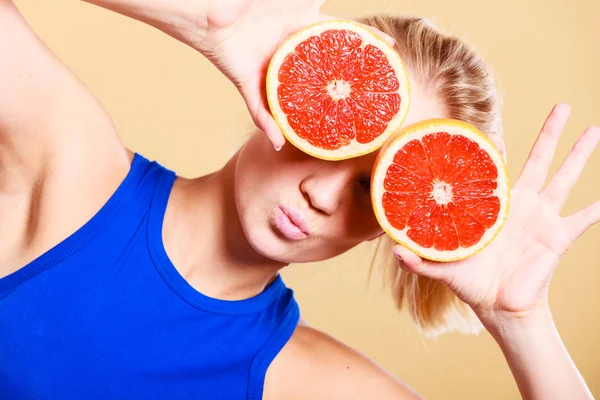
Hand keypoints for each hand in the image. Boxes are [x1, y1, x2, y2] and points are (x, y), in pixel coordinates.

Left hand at [190, 0, 394, 149]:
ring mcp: (270, 69)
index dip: (362, 41)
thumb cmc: (246, 0)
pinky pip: (258, 109)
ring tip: (331, 131)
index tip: (388, 48)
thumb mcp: (287, 0)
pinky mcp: (248, 81)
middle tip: (369, 96)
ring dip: (308, 116)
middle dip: (342, 86)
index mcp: (299, 27)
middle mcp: (289, 51)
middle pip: (321, 73)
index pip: (337, 35)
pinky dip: (267, 126)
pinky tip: (278, 142)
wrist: (208, 11)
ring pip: (294, 98)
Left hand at [392, 103, 599, 329]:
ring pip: (565, 178)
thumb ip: (418, 259)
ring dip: (580, 155)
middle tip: (563, 105)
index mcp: (493, 205)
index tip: (492, 131)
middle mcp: (521, 204)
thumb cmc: (471, 283)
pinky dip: (599, 207)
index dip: (492, 149)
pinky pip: (584, 218)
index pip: (494, 168)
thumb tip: (394, 250)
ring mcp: (542, 218)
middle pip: (539, 159)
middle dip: (551, 133)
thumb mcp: (442, 267)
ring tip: (595, 130)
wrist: (498, 307)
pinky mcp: (558, 237)